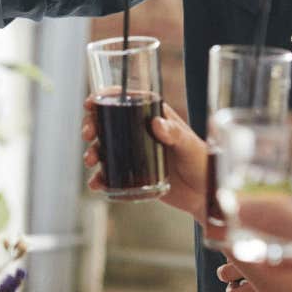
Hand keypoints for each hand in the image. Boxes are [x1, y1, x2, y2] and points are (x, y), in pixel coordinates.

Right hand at [81, 98, 205, 218]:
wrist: (203, 193)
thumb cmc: (201, 163)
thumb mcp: (189, 145)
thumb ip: (175, 133)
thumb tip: (157, 123)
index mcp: (153, 116)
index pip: (126, 100)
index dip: (105, 98)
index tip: (90, 103)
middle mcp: (140, 132)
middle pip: (108, 122)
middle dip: (91, 125)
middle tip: (88, 134)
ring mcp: (134, 153)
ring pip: (105, 147)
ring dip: (93, 151)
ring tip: (91, 160)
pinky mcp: (132, 174)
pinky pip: (111, 174)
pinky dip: (100, 178)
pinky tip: (97, 183)